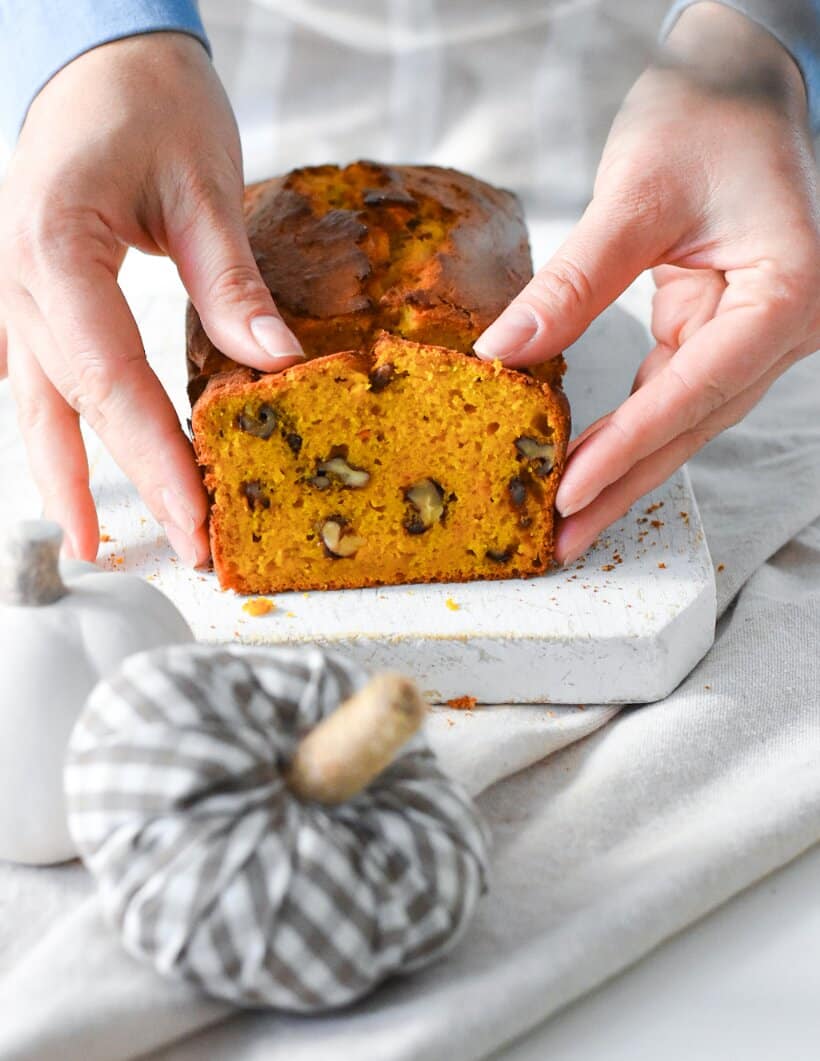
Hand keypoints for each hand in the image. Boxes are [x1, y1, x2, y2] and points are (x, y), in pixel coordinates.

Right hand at [0, 33, 302, 563]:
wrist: (96, 56)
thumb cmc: (146, 101)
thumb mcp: (201, 182)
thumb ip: (232, 279)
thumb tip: (278, 366)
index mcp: (56, 249)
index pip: (110, 379)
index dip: (155, 458)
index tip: (198, 520)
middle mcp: (21, 281)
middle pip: (73, 406)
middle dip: (126, 486)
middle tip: (181, 551)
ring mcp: (16, 291)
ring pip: (37, 402)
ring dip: (68, 475)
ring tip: (95, 544)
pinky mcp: (33, 296)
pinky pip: (37, 377)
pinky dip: (58, 432)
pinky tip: (73, 473)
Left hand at [474, 2, 819, 564]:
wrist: (739, 84)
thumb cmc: (709, 115)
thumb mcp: (636, 191)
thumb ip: (574, 280)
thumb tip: (504, 352)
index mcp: (784, 295)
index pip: (694, 389)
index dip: (626, 446)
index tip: (568, 492)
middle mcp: (779, 329)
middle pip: (690, 425)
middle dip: (620, 484)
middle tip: (559, 540)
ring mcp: (751, 336)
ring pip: (680, 422)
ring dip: (621, 471)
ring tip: (565, 524)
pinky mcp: (716, 332)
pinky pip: (668, 395)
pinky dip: (626, 431)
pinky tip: (586, 464)